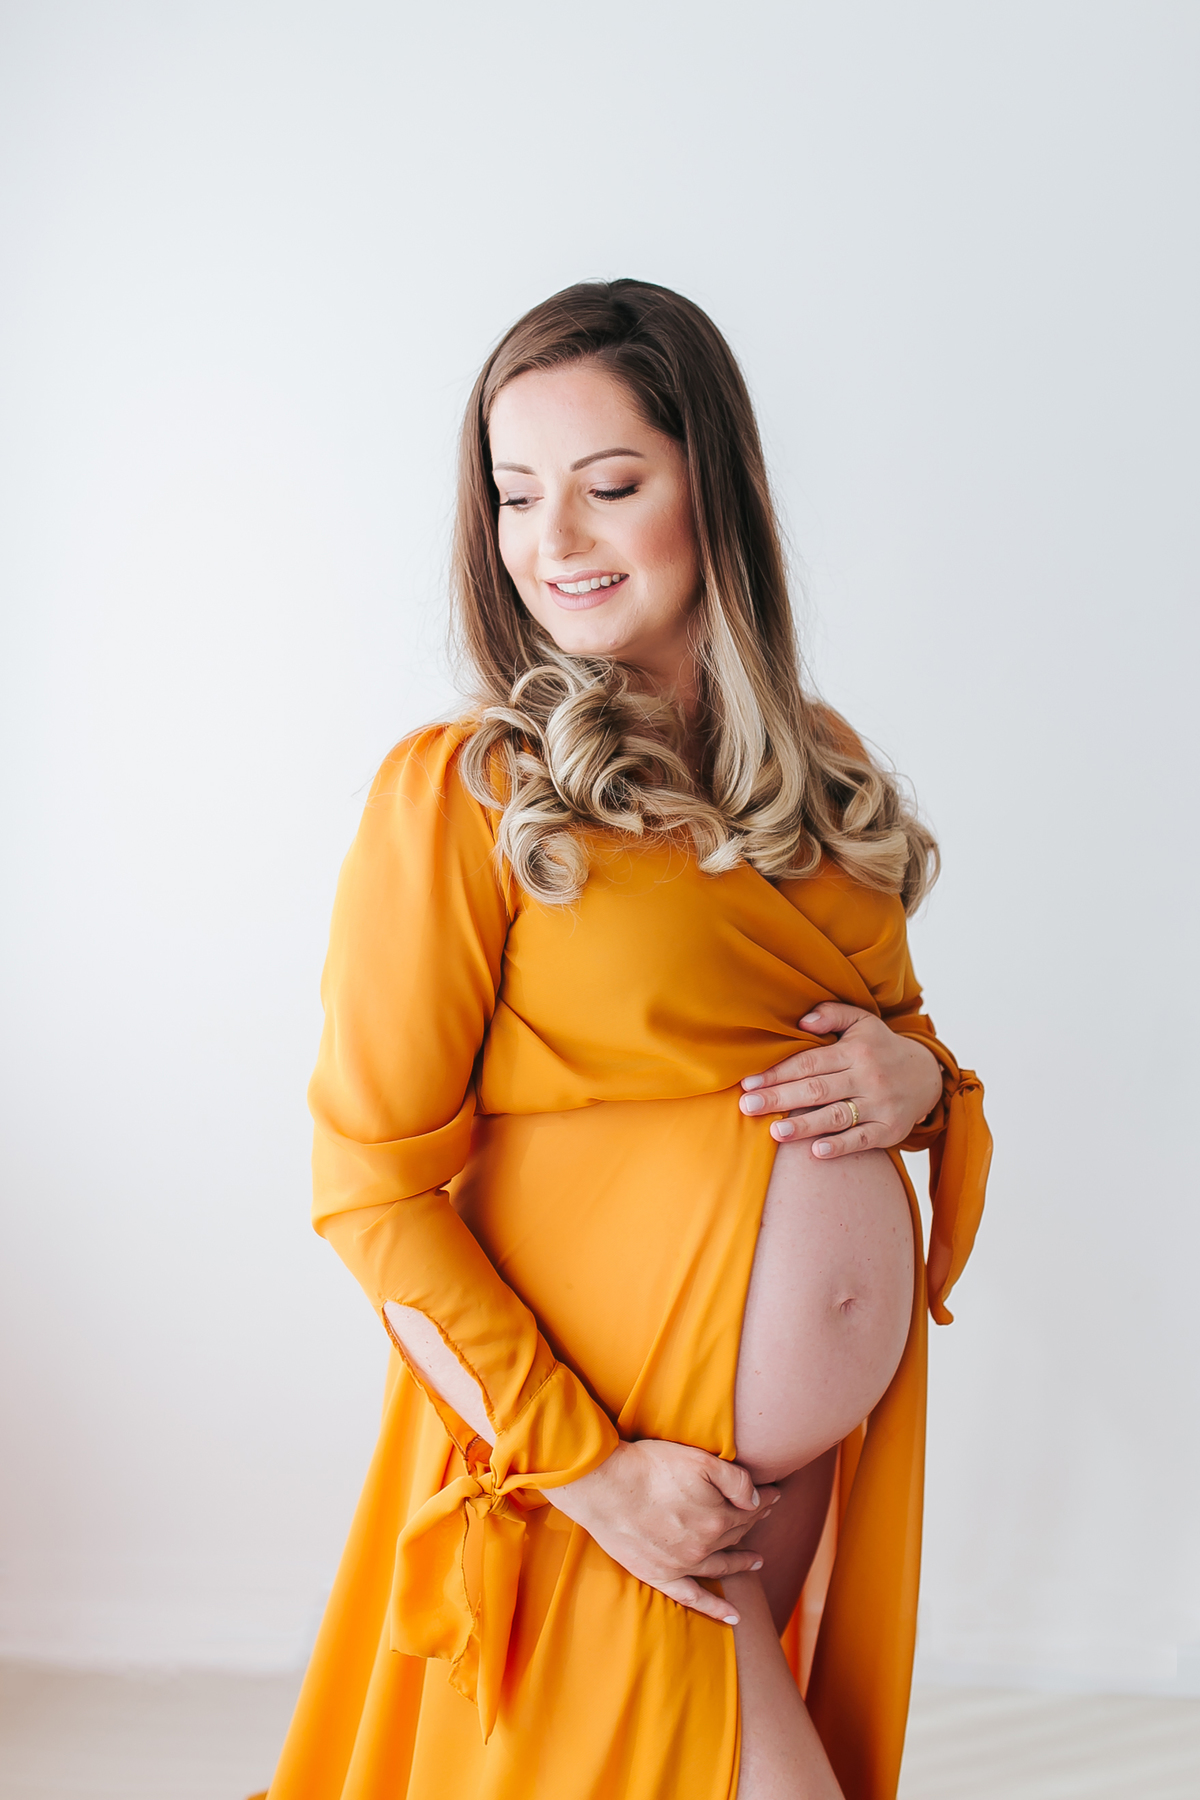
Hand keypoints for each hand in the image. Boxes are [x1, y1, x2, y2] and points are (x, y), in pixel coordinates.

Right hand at [544, 1438, 778, 1624]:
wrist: (605, 1486)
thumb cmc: (651, 1466)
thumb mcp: (700, 1460)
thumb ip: (736, 1480)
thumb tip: (758, 1499)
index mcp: (718, 1518)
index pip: (750, 1509)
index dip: (765, 1500)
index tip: (776, 1494)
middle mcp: (705, 1546)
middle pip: (736, 1535)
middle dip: (754, 1523)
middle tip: (766, 1514)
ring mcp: (682, 1565)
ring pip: (722, 1566)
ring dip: (742, 1563)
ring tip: (758, 1560)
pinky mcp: (660, 1575)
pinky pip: (693, 1598)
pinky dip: (715, 1608)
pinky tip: (734, 1617)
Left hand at [739, 1001, 942, 1159]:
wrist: (927, 1075)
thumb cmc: (880, 1048)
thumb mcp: (862, 1021)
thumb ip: (831, 1014)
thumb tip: (801, 1022)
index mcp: (855, 1051)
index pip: (809, 1062)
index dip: (778, 1072)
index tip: (749, 1083)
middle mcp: (867, 1077)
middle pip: (817, 1089)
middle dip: (779, 1098)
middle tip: (748, 1107)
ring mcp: (880, 1104)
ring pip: (836, 1116)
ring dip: (804, 1125)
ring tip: (775, 1132)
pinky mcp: (890, 1129)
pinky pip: (862, 1139)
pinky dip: (840, 1146)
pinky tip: (816, 1152)